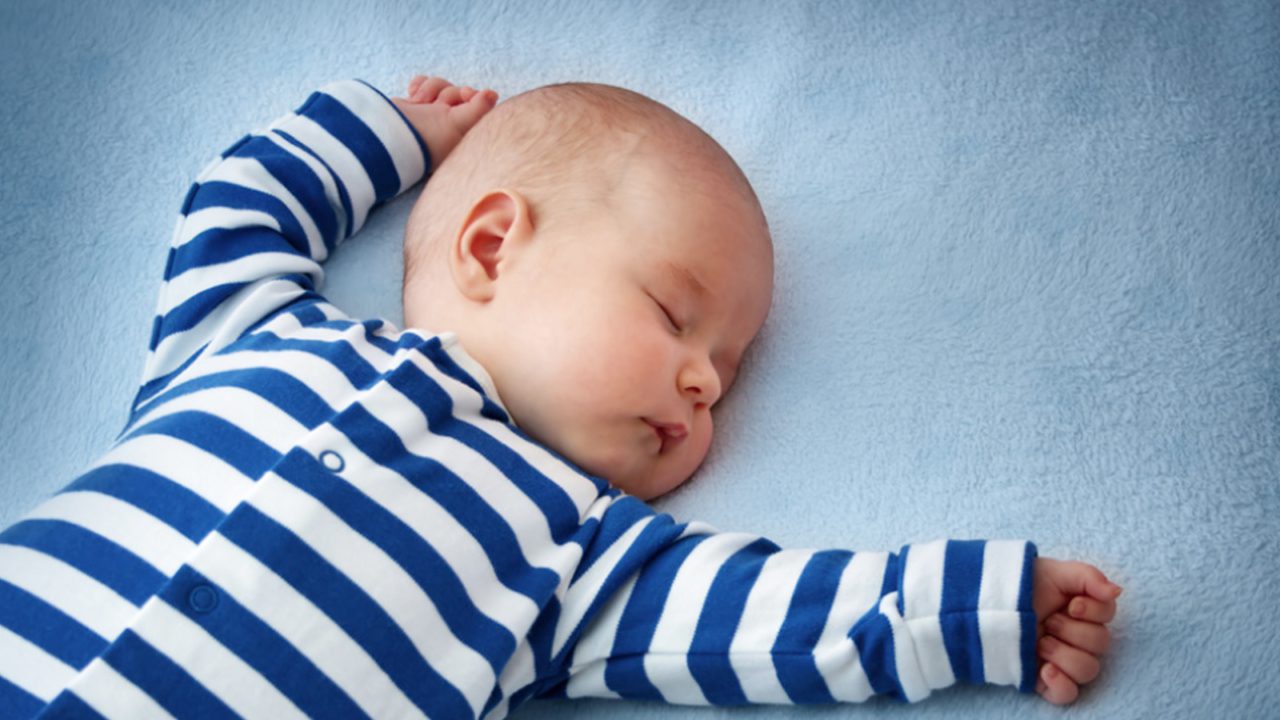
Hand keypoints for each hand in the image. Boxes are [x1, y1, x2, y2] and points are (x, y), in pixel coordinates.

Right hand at [390, 75, 498, 167]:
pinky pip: (425, 85)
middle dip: (448, 93)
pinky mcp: (416, 108)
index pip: (481, 107)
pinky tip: (411, 95)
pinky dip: (419, 86)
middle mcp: (451, 127)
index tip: (466, 95)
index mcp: (465, 135)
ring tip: (419, 102)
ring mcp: (432, 117)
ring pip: (442, 86)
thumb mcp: (458, 124)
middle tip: (439, 105)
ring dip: (431, 89)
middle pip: (461, 93)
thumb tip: (493, 94)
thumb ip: (479, 108)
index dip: (474, 96)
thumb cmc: (425, 138)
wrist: (386, 137)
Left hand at [1032, 557, 1120, 704]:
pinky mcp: (1044, 679)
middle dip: (1073, 630)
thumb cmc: (1019, 584)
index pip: (1107, 615)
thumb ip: (1087, 576)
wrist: (983, 602)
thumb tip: (1116, 592)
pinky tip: (1045, 670)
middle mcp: (1075, 636)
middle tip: (1048, 621)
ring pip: (1088, 670)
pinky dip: (1061, 685)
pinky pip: (1067, 695)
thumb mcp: (1052, 571)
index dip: (1095, 611)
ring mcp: (1061, 659)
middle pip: (1100, 644)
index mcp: (1080, 610)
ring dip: (1065, 654)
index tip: (1072, 605)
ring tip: (1039, 642)